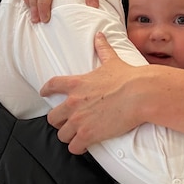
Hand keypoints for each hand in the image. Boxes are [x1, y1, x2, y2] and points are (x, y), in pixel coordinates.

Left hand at [42, 33, 143, 153]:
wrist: (139, 94)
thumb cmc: (128, 78)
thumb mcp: (112, 61)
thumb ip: (103, 49)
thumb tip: (100, 35)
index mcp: (76, 84)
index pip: (52, 86)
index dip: (46, 90)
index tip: (44, 93)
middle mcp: (72, 103)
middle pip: (52, 117)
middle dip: (59, 121)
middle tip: (67, 123)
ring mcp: (78, 120)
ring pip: (61, 135)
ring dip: (68, 136)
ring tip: (76, 137)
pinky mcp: (87, 135)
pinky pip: (73, 147)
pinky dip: (77, 148)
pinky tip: (83, 147)